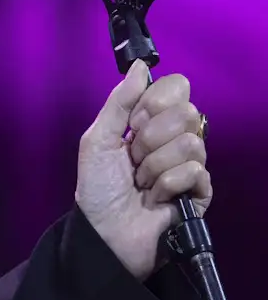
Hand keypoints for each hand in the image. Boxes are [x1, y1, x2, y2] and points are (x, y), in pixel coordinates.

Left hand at [75, 60, 211, 280]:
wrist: (104, 233)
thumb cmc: (98, 189)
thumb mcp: (98, 140)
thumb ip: (118, 102)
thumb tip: (141, 66)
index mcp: (153, 122)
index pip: (177, 87)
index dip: (152, 104)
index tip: (132, 125)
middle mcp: (176, 138)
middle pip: (187, 112)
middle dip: (149, 138)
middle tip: (133, 159)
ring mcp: (191, 164)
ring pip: (192, 141)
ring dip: (155, 165)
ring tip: (141, 183)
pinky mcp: (201, 191)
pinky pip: (194, 170)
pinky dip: (165, 185)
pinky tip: (155, 198)